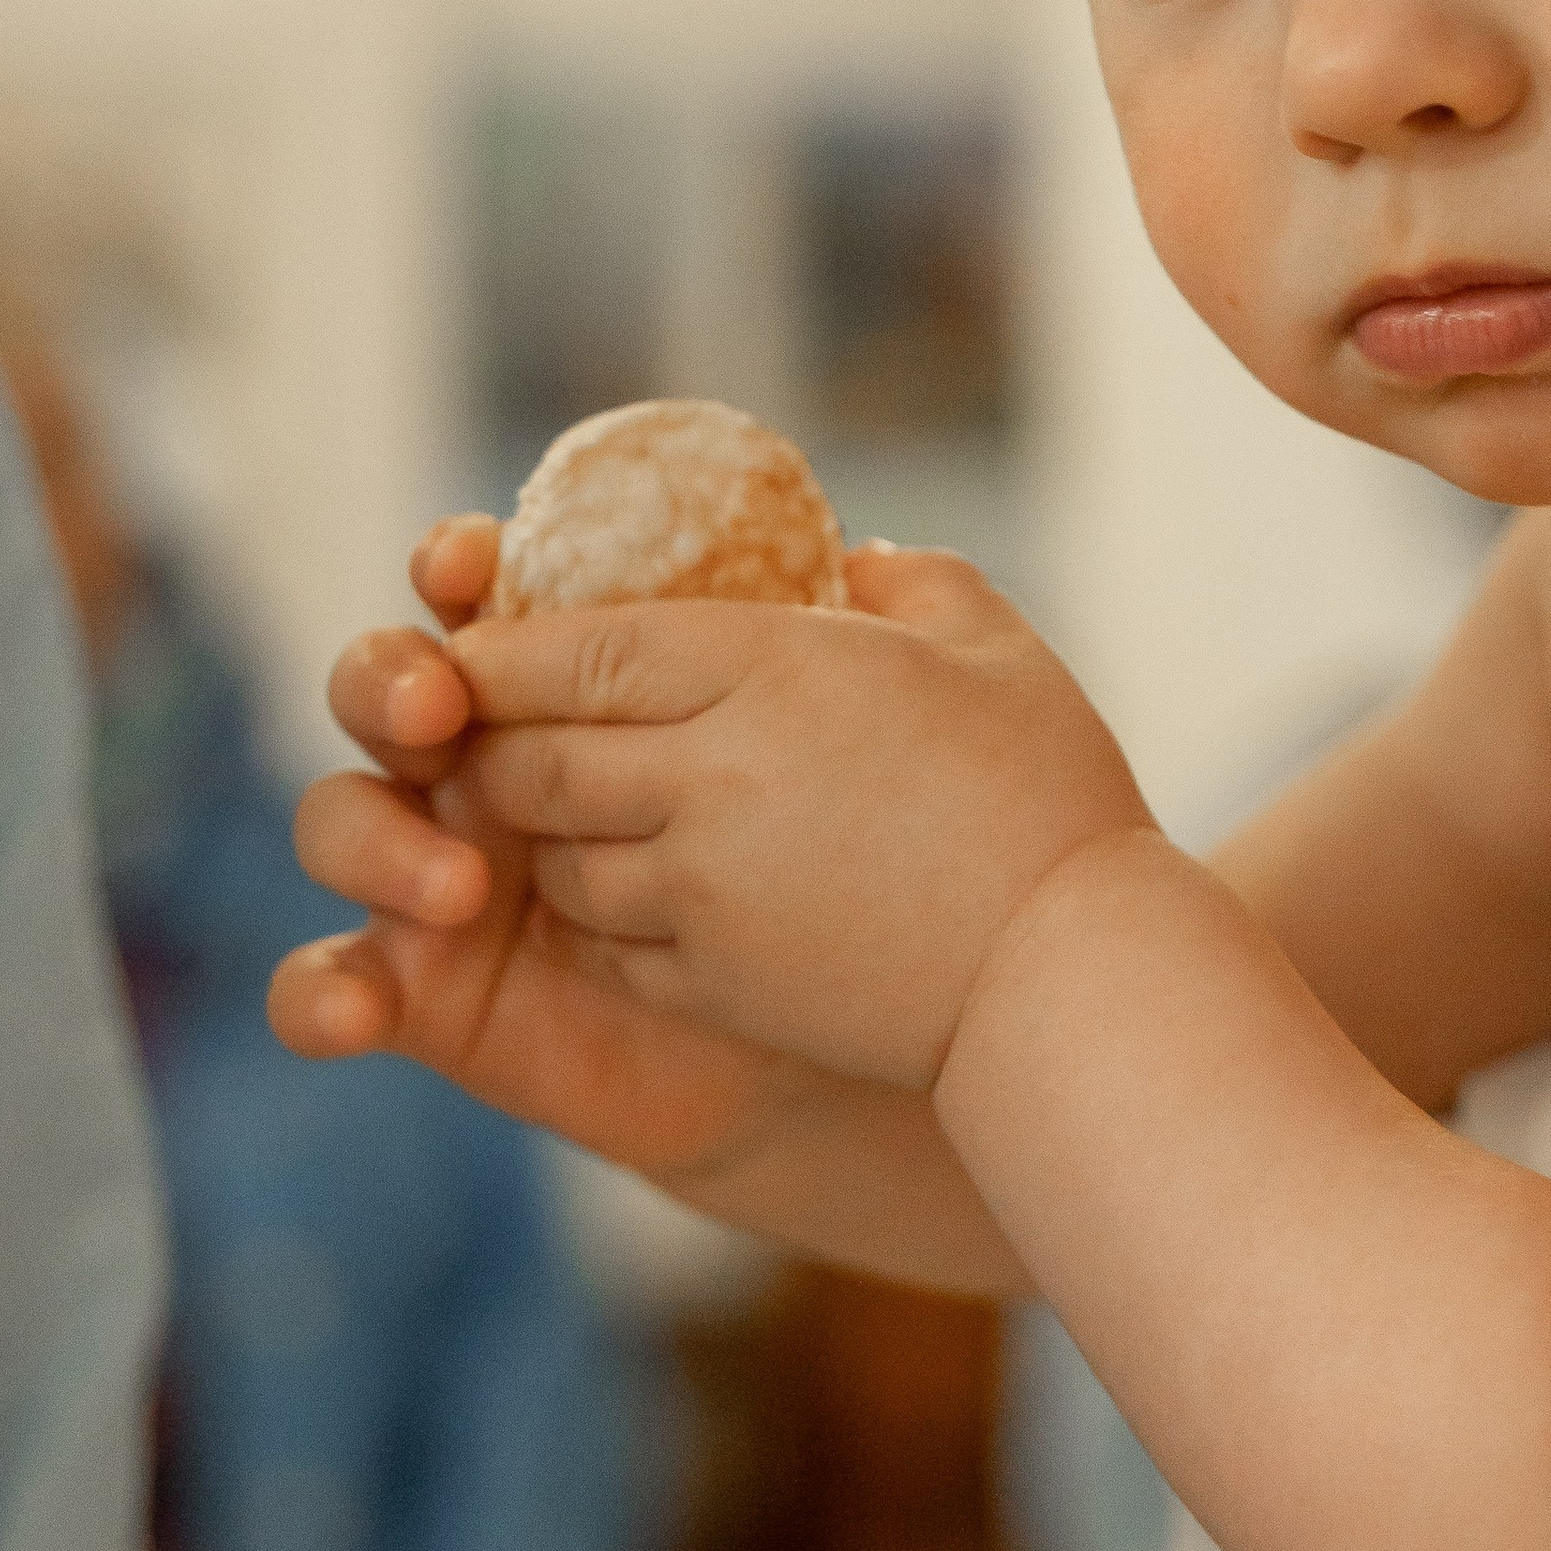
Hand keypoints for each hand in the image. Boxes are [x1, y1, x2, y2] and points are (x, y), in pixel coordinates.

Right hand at [269, 517, 813, 1204]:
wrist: (833, 1028)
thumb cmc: (835, 857)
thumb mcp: (851, 738)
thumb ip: (857, 641)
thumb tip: (872, 561)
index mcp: (569, 678)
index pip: (486, 596)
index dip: (460, 566)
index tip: (475, 561)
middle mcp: (488, 761)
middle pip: (383, 688)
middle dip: (390, 679)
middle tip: (439, 708)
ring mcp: (445, 873)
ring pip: (343, 822)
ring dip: (374, 838)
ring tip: (461, 885)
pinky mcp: (430, 990)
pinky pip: (329, 985)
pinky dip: (319, 993)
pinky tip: (354, 1010)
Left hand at [456, 543, 1151, 1086]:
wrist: (1066, 978)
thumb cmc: (1044, 794)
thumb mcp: (992, 644)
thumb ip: (913, 582)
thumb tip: (856, 564)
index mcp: (767, 672)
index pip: (577, 650)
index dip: (507, 649)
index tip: (484, 644)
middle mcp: (708, 780)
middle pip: (533, 759)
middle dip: (499, 743)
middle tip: (503, 729)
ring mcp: (701, 894)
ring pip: (557, 857)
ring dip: (550, 833)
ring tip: (578, 811)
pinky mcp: (712, 987)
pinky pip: (605, 944)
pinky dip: (600, 915)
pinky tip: (637, 893)